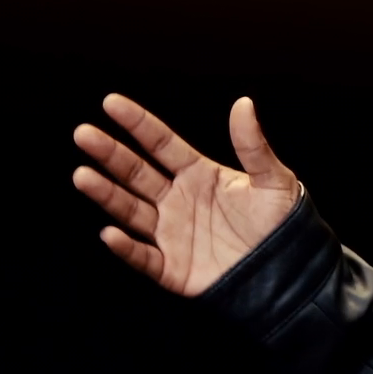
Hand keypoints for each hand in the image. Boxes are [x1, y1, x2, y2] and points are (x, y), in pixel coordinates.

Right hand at [72, 94, 299, 296]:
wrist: (290, 271)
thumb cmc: (283, 223)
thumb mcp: (274, 180)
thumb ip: (253, 146)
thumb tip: (243, 103)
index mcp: (199, 174)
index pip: (161, 144)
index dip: (137, 124)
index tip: (111, 103)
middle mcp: (177, 199)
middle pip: (136, 172)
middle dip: (110, 154)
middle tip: (83, 134)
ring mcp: (171, 233)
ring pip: (130, 210)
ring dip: (106, 194)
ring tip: (82, 175)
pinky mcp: (172, 267)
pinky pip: (143, 256)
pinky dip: (126, 247)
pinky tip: (110, 233)